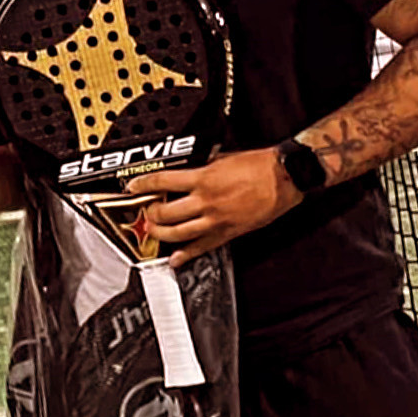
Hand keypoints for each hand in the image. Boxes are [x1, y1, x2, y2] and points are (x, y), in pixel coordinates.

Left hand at [127, 147, 303, 267]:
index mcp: (203, 178)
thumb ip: (203, 167)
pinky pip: (201, 247)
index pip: (162, 182)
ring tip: (154, 232)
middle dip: (150, 214)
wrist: (284, 178)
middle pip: (165, 212)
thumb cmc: (260, 166)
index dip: (143, 185)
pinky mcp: (227, 233)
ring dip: (161, 234)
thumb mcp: (223, 158)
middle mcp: (205, 201)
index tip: (134, 188)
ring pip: (178, 233)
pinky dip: (186, 255)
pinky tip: (176, 259)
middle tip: (146, 212)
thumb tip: (190, 170)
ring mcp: (215, 220)